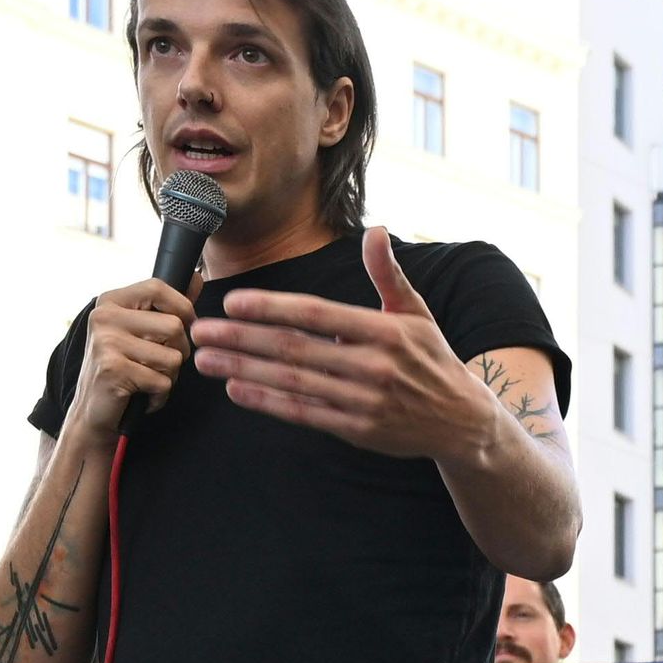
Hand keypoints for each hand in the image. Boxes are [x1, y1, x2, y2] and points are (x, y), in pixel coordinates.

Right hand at [69, 279, 196, 437]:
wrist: (92, 413)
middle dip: (179, 351)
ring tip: (146, 379)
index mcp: (110, 302)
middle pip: (174, 326)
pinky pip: (163, 381)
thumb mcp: (141, 332)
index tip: (183, 327)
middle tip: (157, 364)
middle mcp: (104, 317)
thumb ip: (168, 306)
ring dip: (169, 376)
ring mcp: (106, 342)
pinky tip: (140, 394)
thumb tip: (196, 278)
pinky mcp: (113, 369)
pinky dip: (159, 395)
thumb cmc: (123, 370)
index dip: (183, 308)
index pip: (158, 287)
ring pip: (173, 357)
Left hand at [191, 228, 497, 461]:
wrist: (462, 422)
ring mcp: (365, 402)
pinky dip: (268, 402)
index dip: (272, 308)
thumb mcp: (416, 313)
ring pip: (293, 382)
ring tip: (206, 359)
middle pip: (296, 349)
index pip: (318, 314)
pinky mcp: (358, 430)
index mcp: (385, 333)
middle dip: (242, 339)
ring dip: (244, 369)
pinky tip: (237, 388)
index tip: (233, 302)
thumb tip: (377, 232)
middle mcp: (373, 368)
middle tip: (200, 330)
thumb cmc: (432, 360)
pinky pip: (304, 414)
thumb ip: (388, 274)